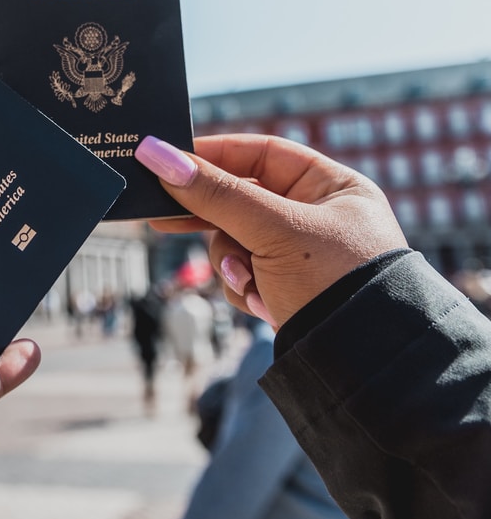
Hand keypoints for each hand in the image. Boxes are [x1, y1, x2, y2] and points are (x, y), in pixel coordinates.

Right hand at [135, 134, 406, 328]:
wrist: (362, 364)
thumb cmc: (334, 281)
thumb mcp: (272, 230)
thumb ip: (215, 193)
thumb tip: (156, 154)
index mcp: (332, 187)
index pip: (262, 154)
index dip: (215, 156)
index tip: (168, 161)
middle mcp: (318, 216)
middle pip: (241, 200)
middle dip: (212, 220)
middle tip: (161, 218)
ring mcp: (300, 256)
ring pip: (234, 242)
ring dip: (232, 263)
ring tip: (248, 282)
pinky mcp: (287, 289)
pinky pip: (244, 275)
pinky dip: (244, 288)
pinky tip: (263, 304)